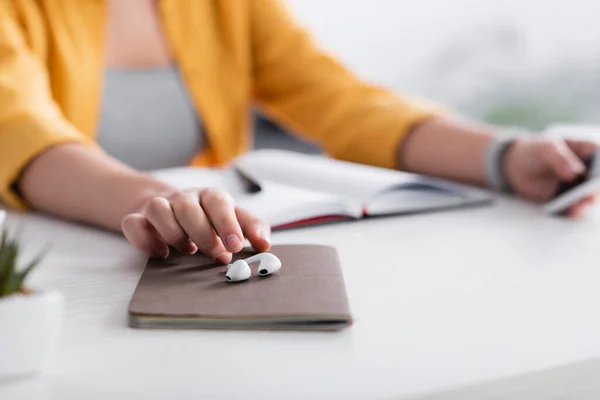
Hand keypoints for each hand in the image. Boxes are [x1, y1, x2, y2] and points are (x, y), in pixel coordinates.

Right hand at [121, 188, 270, 261]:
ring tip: (188, 250)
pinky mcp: (138, 219)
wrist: (171, 208)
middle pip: (188, 206)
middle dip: (204, 234)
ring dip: (174, 233)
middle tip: (217, 255)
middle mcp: (183, 198)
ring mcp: (159, 207)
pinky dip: (145, 239)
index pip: (218, 201)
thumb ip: (251, 228)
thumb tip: (266, 244)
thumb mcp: (233, 219)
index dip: (227, 223)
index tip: (235, 246)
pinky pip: (133, 224)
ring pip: (158, 209)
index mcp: (209, 197)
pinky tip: (161, 253)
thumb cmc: (208, 217)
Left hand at [503, 136, 598, 216]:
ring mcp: (579, 188)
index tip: (596, 176)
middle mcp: (589, 172)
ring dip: (584, 203)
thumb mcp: (546, 149)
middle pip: (597, 182)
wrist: (517, 166)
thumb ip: (560, 158)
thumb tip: (575, 173)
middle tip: (588, 195)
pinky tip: (571, 212)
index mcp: (589, 151)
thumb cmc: (536, 151)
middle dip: (593, 189)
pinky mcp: (568, 201)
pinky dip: (573, 211)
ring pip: (588, 198)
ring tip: (577, 207)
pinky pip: (573, 209)